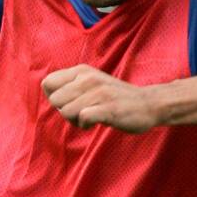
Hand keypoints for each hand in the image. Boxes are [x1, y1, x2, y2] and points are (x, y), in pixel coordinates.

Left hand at [41, 65, 161, 132]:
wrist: (148, 104)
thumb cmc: (115, 98)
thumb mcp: (91, 83)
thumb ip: (71, 85)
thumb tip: (50, 95)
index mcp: (82, 71)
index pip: (47, 83)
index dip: (55, 98)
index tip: (71, 102)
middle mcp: (88, 78)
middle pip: (55, 101)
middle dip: (65, 111)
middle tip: (82, 112)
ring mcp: (98, 92)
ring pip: (66, 111)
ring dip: (76, 121)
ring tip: (91, 117)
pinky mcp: (107, 107)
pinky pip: (82, 118)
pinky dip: (86, 125)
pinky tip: (96, 122)